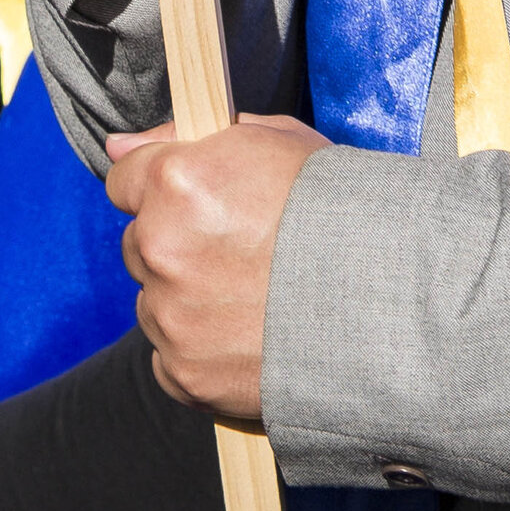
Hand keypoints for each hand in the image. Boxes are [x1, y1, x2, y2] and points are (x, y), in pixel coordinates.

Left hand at [104, 113, 325, 423]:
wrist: (391, 298)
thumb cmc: (339, 209)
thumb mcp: (277, 143)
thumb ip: (190, 137)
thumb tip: (118, 144)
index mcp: (177, 182)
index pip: (124, 179)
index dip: (161, 188)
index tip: (193, 203)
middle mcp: (161, 246)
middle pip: (138, 243)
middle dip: (176, 245)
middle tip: (240, 253)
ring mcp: (170, 315)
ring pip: (154, 302)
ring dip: (186, 300)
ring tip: (253, 299)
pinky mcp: (184, 373)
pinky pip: (169, 359)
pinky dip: (199, 352)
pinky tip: (248, 339)